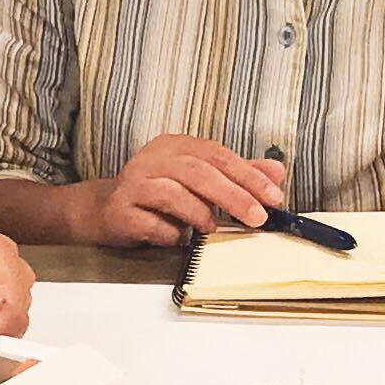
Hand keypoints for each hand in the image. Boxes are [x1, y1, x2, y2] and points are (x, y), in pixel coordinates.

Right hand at [78, 136, 284, 247]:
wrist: (107, 210)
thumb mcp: (200, 179)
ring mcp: (133, 184)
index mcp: (175, 146)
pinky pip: (152, 224)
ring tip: (213, 228)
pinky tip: (180, 238)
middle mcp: (153, 159)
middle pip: (198, 172)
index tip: (273, 197)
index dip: (248, 175)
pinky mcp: (121, 211)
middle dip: (232, 195)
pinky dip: (172, 233)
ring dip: (200, 213)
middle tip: (257, 217)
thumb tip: (277, 172)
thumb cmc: (159, 194)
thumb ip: (237, 174)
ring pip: (172, 193)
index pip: (217, 155)